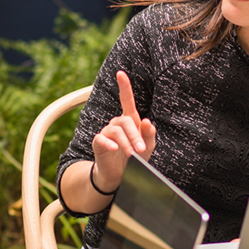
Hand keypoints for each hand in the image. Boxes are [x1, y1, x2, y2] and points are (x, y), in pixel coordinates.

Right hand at [91, 70, 155, 191]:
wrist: (121, 175)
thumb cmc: (135, 158)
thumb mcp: (147, 147)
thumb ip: (149, 134)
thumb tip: (147, 121)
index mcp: (130, 120)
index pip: (126, 100)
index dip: (124, 86)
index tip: (121, 73)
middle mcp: (117, 123)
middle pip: (125, 121)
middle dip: (135, 135)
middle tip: (141, 150)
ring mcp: (107, 132)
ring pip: (116, 131)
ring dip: (127, 142)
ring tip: (133, 155)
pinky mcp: (98, 142)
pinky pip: (102, 139)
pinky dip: (109, 143)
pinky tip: (114, 149)